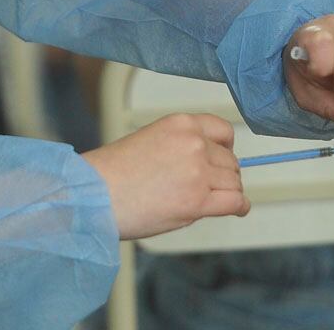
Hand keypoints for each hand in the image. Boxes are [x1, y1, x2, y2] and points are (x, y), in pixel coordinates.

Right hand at [82, 113, 248, 239]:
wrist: (93, 195)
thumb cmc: (113, 173)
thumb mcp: (152, 140)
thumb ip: (182, 147)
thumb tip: (208, 165)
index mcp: (181, 124)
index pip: (224, 131)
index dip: (226, 148)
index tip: (223, 158)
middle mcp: (194, 143)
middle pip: (230, 160)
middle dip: (224, 174)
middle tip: (211, 187)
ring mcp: (198, 172)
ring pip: (234, 182)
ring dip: (229, 192)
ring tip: (217, 201)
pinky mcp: (197, 201)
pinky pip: (234, 202)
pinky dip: (240, 207)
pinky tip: (237, 210)